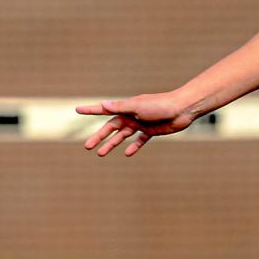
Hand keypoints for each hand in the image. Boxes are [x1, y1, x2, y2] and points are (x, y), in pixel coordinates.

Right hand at [76, 93, 196, 156]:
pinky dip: (133, 146)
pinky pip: (139, 140)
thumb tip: (103, 104)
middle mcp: (131, 115)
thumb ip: (120, 107)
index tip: (77, 110)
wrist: (181, 109)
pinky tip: (127, 153)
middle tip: (87, 146)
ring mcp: (140, 123)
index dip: (90, 110)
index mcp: (125, 108)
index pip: (104, 110)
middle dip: (99, 137)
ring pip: (122, 136)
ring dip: (112, 144)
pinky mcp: (151, 131)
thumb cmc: (159, 105)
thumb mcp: (137, 106)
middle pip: (111, 128)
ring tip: (101, 154)